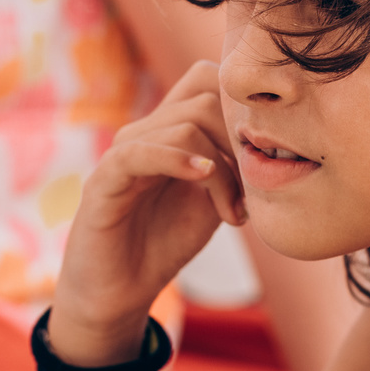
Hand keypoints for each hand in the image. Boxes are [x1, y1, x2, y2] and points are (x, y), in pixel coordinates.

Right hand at [51, 60, 243, 360]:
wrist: (120, 291)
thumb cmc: (162, 244)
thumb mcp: (212, 201)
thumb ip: (233, 168)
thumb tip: (267, 146)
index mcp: (168, 131)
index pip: (208, 79)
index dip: (241, 111)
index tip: (259, 162)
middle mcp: (144, 132)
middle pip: (205, 99)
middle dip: (239, 145)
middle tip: (249, 196)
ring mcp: (122, 152)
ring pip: (185, 125)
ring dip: (223, 171)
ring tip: (231, 213)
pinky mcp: (103, 180)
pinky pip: (139, 152)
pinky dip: (177, 159)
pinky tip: (203, 178)